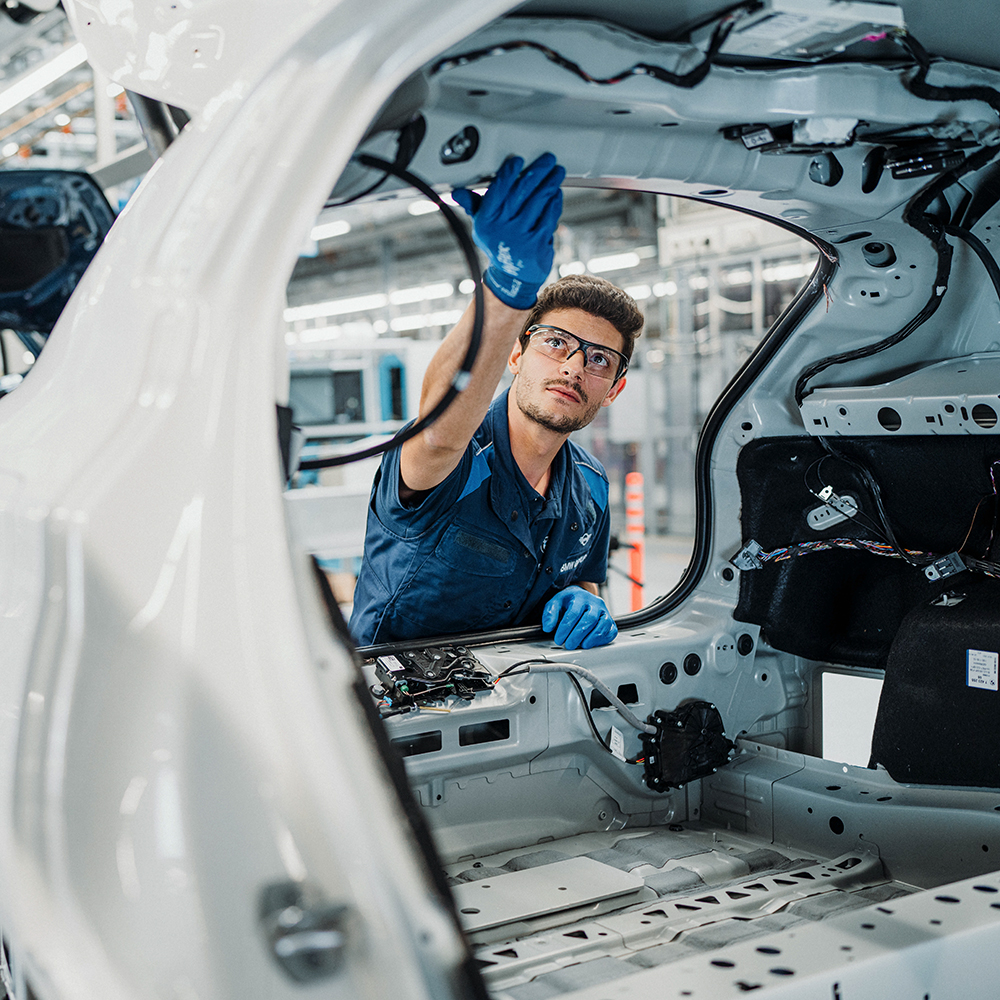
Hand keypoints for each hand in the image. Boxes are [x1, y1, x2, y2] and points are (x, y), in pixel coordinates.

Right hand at [452, 152, 564, 308]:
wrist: (512, 278)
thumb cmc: (498, 245)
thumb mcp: (482, 227)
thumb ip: (474, 205)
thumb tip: (457, 192)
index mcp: (486, 221)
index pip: (498, 190)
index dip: (509, 173)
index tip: (518, 160)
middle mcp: (502, 229)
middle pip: (522, 191)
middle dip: (537, 172)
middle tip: (547, 160)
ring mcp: (522, 237)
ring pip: (539, 201)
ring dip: (550, 183)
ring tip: (556, 173)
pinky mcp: (538, 243)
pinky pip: (549, 216)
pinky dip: (554, 202)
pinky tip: (556, 193)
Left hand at [542, 586, 617, 649]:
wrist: (581, 597)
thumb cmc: (568, 602)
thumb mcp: (555, 603)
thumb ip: (550, 614)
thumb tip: (548, 627)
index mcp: (580, 597)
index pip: (573, 614)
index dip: (565, 629)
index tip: (558, 639)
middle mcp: (594, 603)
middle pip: (589, 620)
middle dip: (577, 636)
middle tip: (568, 645)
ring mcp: (604, 611)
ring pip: (602, 625)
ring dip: (591, 638)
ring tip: (580, 645)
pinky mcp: (610, 620)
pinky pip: (611, 631)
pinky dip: (602, 640)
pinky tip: (591, 643)